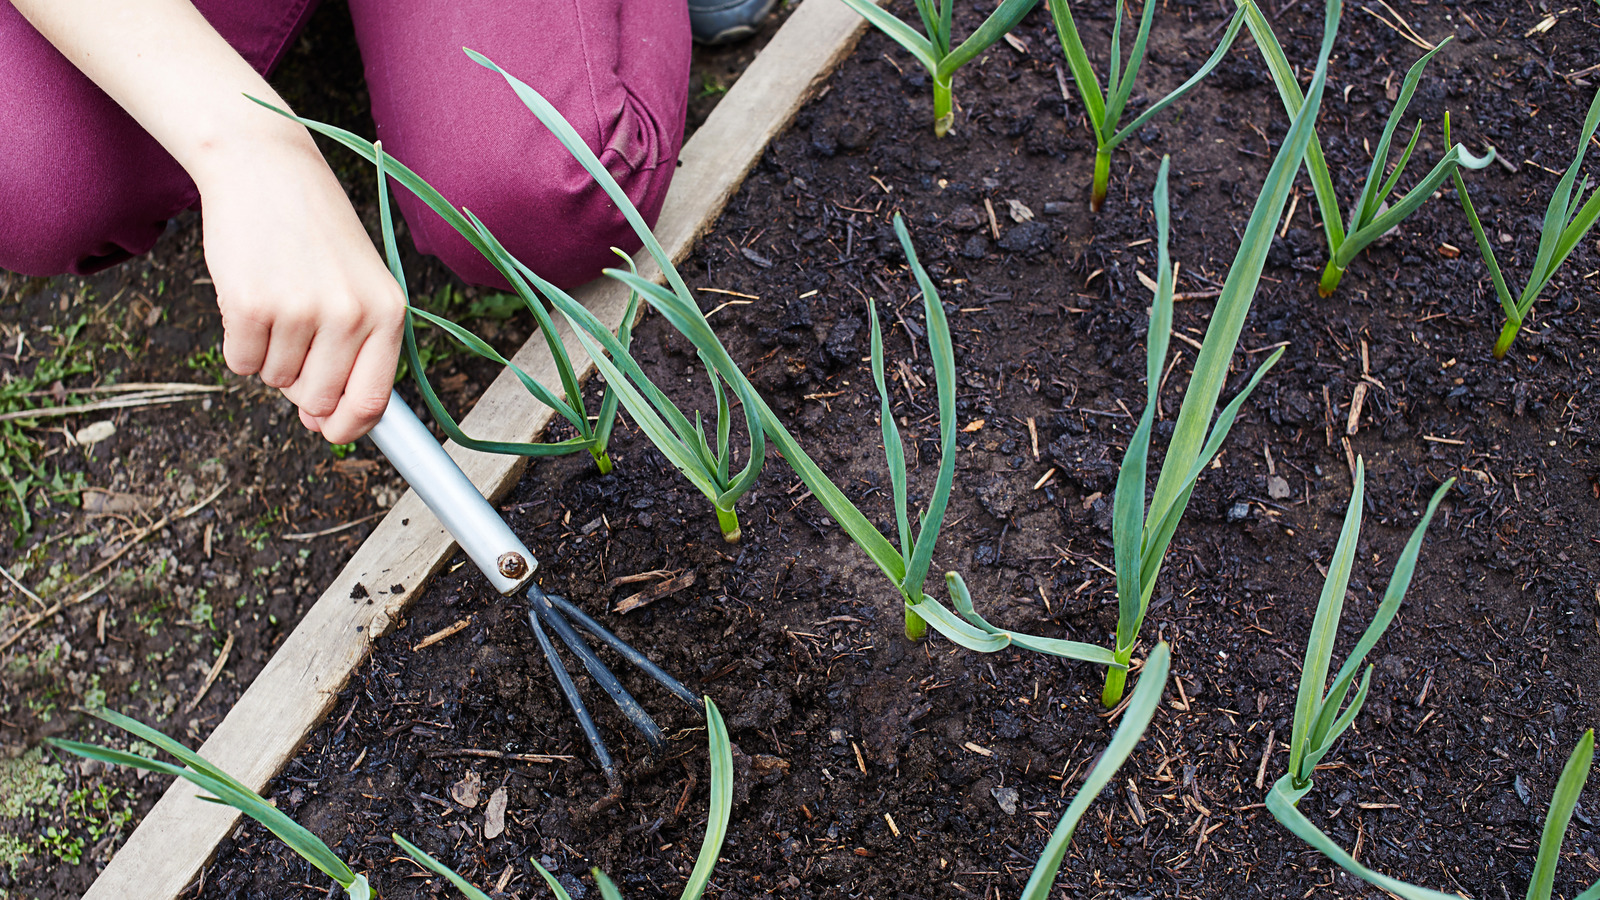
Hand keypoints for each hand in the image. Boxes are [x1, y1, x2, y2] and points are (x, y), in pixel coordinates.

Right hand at [197, 137, 405, 443]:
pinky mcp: (251, 306)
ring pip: (276, 381)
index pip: (373, 401)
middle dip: (300, 384)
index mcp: (388, 313)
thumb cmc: (315, 235)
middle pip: (319, 399)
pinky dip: (239, 342)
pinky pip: (241, 362)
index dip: (349, 429)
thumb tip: (326, 423)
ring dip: (269, 355)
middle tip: (295, 335)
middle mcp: (351, 315)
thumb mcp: (359, 285)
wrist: (266, 171)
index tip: (332, 433)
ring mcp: (302, 311)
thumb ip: (355, 353)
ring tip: (278, 300)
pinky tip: (251, 296)